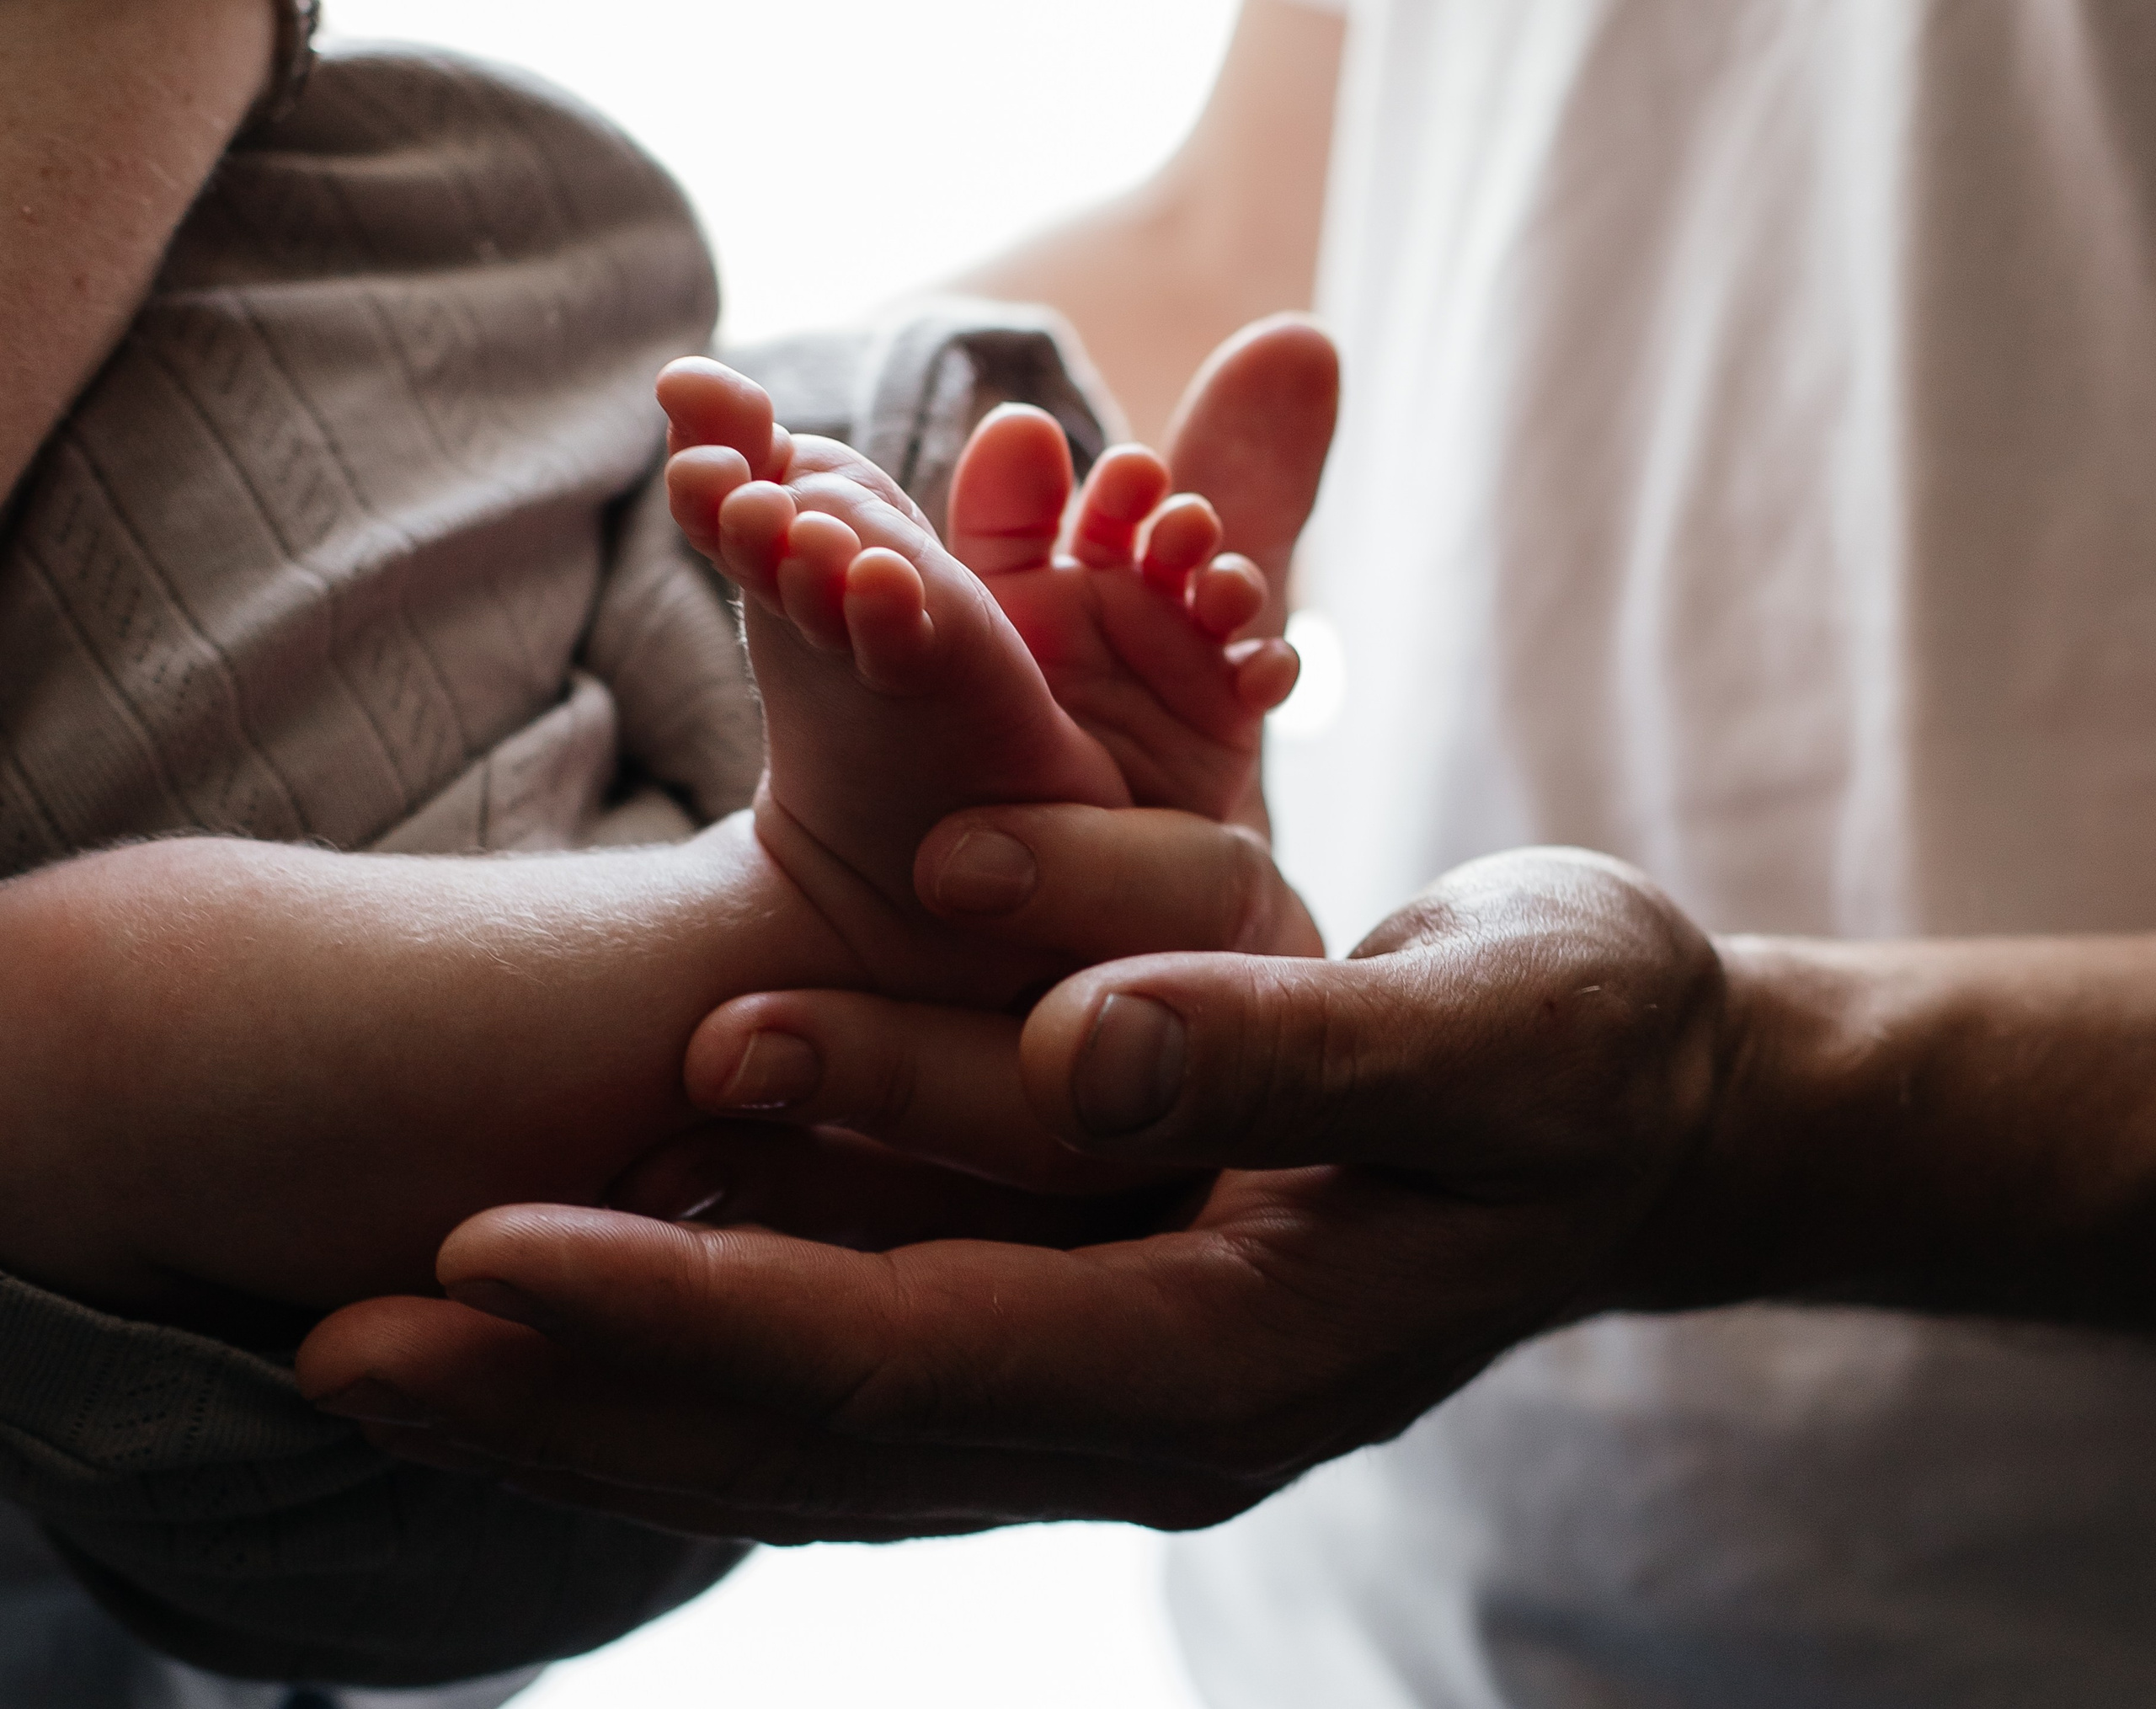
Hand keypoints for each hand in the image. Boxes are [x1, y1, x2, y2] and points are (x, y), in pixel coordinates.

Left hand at [296, 845, 1733, 1539]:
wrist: (1648, 1105)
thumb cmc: (1585, 1047)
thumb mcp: (1490, 1028)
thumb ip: (1295, 1040)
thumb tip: (1090, 1055)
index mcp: (1238, 1351)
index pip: (913, 1357)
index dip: (694, 1316)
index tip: (481, 1257)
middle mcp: (1150, 1407)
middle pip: (819, 1429)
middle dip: (579, 1391)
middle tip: (337, 1349)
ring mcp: (1117, 1380)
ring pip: (822, 1418)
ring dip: (612, 1383)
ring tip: (395, 1340)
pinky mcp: (1097, 1322)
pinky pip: (874, 1361)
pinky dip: (718, 1339)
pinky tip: (594, 1299)